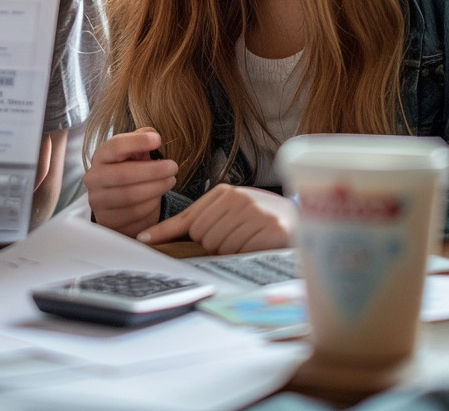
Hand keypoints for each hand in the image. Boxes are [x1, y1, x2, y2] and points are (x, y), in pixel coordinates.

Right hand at [83, 128, 178, 237]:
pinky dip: (151, 205)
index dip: (137, 142)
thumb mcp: (133, 155)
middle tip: (173, 167)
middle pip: (124, 174)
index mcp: (100, 157)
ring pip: (130, 196)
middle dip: (153, 170)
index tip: (158, 140)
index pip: (115, 146)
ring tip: (170, 181)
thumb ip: (140, 141)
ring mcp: (98, 201)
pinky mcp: (107, 220)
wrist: (117, 204)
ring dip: (156, 188)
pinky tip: (159, 197)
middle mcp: (94, 178)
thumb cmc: (129, 172)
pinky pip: (133, 213)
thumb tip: (152, 134)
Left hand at [137, 183, 296, 254]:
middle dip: (216, 246)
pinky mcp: (271, 229)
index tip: (144, 240)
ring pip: (220, 246)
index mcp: (225, 193)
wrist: (304, 223)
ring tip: (251, 242)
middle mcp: (238, 199)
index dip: (166, 232)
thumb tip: (151, 238)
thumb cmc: (262, 222)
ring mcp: (255, 212)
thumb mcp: (230, 214)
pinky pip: (241, 253)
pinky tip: (259, 246)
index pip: (189, 220)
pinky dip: (247, 256)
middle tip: (238, 240)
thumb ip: (199, 222)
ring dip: (232, 252)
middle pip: (203, 237)